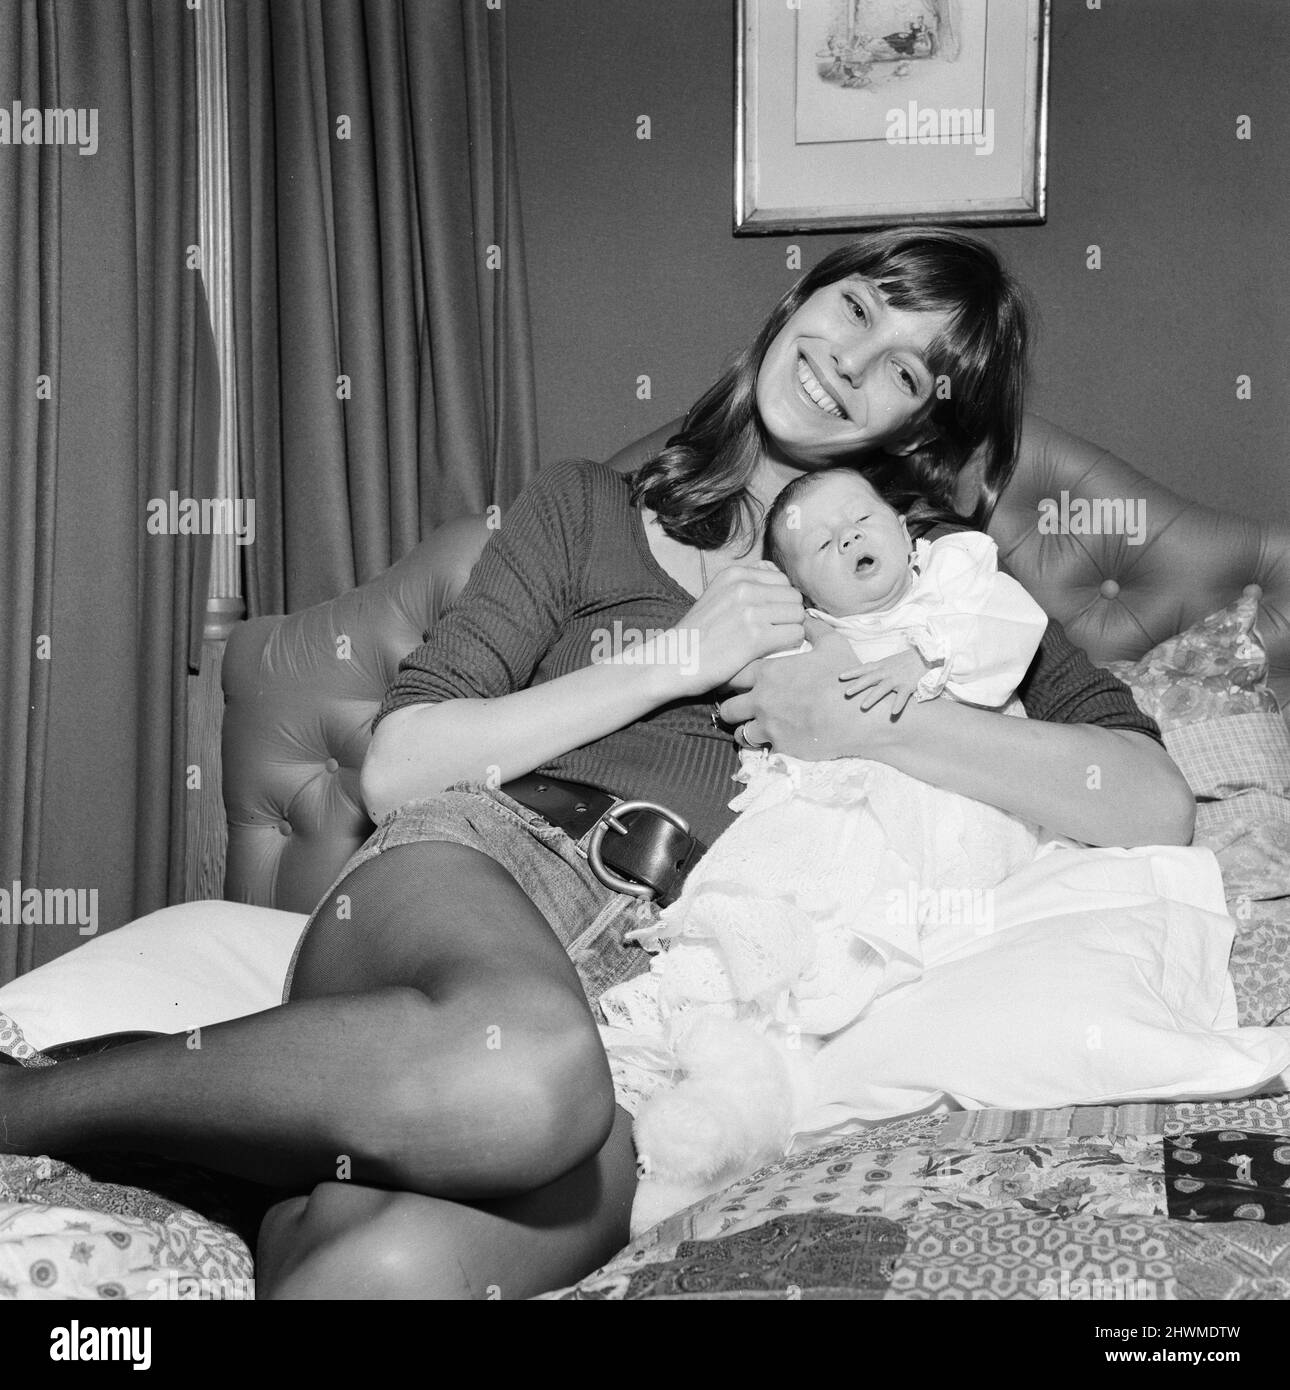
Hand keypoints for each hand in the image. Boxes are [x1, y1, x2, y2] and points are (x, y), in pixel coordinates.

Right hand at [660, 561, 805, 698]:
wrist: (671, 661)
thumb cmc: (696, 634)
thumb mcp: (717, 595)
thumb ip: (745, 582)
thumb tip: (776, 572)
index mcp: (734, 574)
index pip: (782, 580)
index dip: (779, 601)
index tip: (767, 618)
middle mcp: (743, 586)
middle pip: (793, 596)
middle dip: (788, 615)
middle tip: (772, 633)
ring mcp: (750, 610)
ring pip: (798, 615)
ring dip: (790, 631)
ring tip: (771, 643)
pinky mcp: (755, 636)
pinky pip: (796, 634)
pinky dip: (789, 646)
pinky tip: (770, 652)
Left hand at [718, 617, 904, 759]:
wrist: (857, 714)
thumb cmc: (843, 677)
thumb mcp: (832, 644)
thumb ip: (814, 629)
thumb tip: (806, 617)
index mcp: (769, 673)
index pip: (734, 674)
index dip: (732, 679)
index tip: (737, 682)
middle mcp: (761, 699)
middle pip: (728, 706)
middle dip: (731, 706)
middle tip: (739, 707)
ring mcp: (768, 724)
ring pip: (739, 731)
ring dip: (743, 729)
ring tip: (751, 728)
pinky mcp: (779, 745)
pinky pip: (759, 748)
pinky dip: (761, 745)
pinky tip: (769, 741)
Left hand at [838, 647, 937, 716]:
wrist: (927, 655)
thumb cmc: (906, 660)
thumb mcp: (889, 662)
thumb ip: (877, 668)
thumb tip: (862, 673)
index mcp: (882, 665)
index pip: (865, 668)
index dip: (852, 672)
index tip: (840, 677)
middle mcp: (888, 671)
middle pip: (870, 678)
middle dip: (858, 685)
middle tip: (846, 692)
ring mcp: (898, 678)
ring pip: (883, 688)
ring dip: (872, 697)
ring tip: (863, 706)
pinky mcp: (908, 685)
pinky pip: (902, 696)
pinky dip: (898, 704)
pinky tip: (893, 713)